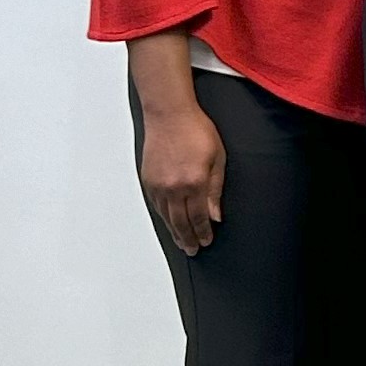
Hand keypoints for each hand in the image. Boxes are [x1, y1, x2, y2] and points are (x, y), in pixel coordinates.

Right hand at [139, 105, 225, 255]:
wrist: (169, 115)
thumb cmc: (196, 130)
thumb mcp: (217, 158)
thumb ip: (216, 189)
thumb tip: (215, 214)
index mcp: (194, 182)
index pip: (198, 217)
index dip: (202, 232)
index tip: (206, 241)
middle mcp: (173, 187)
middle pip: (180, 221)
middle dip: (188, 238)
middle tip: (192, 250)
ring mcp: (158, 184)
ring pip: (166, 216)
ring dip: (174, 231)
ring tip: (181, 242)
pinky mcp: (148, 180)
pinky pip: (156, 205)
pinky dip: (163, 217)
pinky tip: (168, 223)